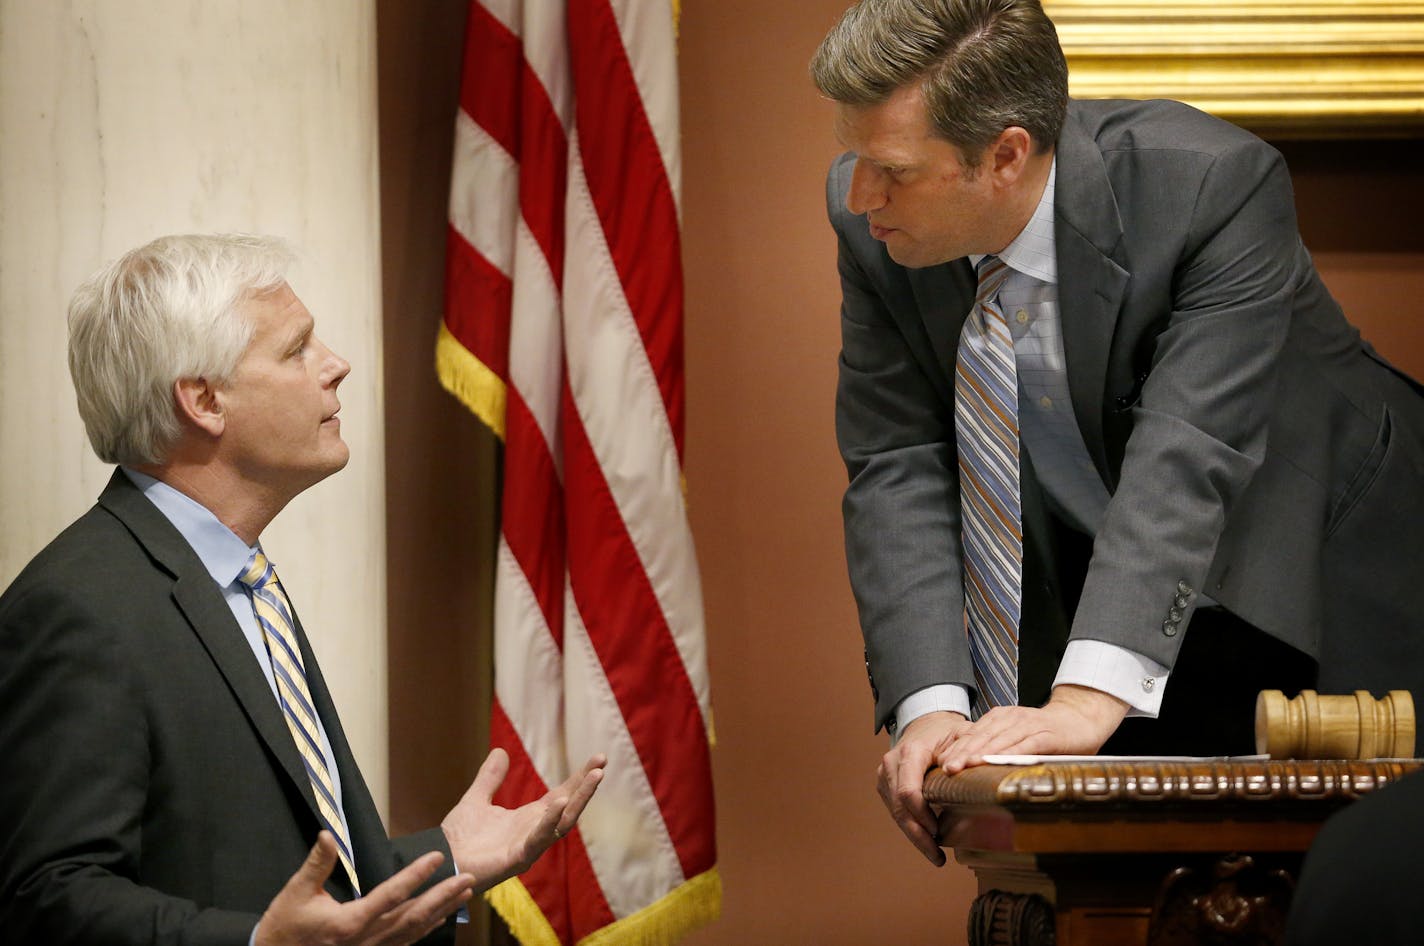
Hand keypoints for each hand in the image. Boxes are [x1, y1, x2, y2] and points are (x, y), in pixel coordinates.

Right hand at [254, 832, 473, 945]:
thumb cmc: (285, 928)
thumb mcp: (295, 893)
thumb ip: (317, 864)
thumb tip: (328, 834)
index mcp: (351, 922)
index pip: (391, 894)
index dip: (416, 875)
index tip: (437, 857)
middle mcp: (367, 940)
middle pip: (413, 916)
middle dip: (443, 896)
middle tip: (468, 877)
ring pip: (414, 931)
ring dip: (442, 911)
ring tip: (465, 893)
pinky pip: (406, 943)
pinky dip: (426, 929)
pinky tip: (441, 917)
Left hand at [441, 748, 605, 891]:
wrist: (441, 860)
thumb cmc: (458, 838)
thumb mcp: (476, 799)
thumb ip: (490, 778)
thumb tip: (500, 752)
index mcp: (529, 818)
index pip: (562, 795)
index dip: (579, 778)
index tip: (597, 758)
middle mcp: (535, 832)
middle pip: (569, 807)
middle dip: (587, 786)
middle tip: (602, 763)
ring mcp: (529, 846)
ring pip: (563, 822)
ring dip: (580, 799)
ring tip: (594, 777)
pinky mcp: (518, 858)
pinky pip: (540, 838)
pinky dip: (550, 820)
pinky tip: (561, 802)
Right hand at [876, 711, 971, 865]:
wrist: (924, 723)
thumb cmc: (946, 731)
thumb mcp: (962, 734)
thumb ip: (965, 751)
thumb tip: (956, 772)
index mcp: (910, 752)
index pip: (909, 790)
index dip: (922, 815)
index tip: (939, 831)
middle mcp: (891, 764)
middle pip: (900, 808)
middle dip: (918, 836)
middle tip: (938, 857)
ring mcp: (885, 775)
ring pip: (896, 813)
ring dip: (914, 835)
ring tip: (935, 855)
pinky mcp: (885, 784)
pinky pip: (896, 811)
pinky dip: (911, 826)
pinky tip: (927, 839)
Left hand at [934, 684, 1128, 774]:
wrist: (1080, 719)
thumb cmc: (1046, 735)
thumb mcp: (1016, 738)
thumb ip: (997, 747)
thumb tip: (971, 769)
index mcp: (999, 719)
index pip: (972, 734)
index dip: (956, 749)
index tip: (940, 764)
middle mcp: (1011, 718)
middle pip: (981, 737)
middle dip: (962, 753)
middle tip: (946, 768)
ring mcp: (1028, 725)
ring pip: (999, 740)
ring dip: (981, 753)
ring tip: (965, 766)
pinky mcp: (1046, 734)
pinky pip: (1025, 744)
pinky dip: (1010, 753)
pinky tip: (998, 763)